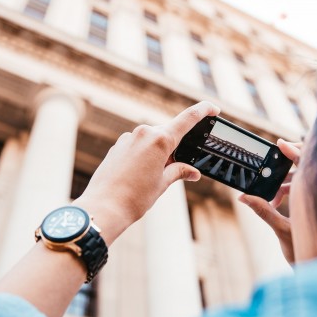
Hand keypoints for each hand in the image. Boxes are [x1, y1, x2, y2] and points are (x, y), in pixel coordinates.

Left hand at [75, 101, 219, 243]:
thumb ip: (179, 171)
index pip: (187, 118)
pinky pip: (137, 144)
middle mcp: (144, 133)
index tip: (213, 109)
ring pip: (152, 139)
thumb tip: (193, 172)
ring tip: (153, 177)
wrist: (103, 207)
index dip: (203, 111)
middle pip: (168, 132)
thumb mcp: (162, 184)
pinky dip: (144, 155)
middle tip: (176, 168)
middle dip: (175, 146)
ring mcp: (128, 138)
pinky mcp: (117, 145)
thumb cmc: (134, 198)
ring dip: (159, 152)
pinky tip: (139, 175)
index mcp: (160, 140)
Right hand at [238, 139, 301, 263]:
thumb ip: (263, 211)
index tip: (278, 143)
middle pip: (306, 165)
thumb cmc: (309, 252)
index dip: (292, 150)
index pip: (306, 163)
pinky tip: (274, 201)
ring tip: (270, 197)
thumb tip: (244, 197)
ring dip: (284, 182)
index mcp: (316, 194)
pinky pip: (303, 188)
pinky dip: (288, 190)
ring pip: (303, 178)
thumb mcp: (281, 230)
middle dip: (287, 163)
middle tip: (272, 163)